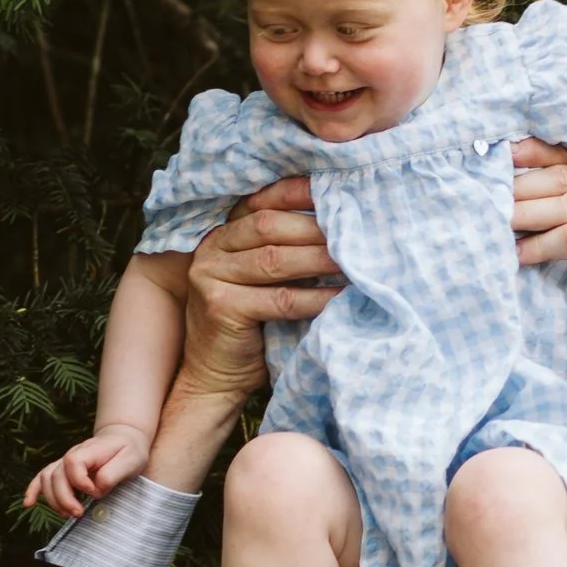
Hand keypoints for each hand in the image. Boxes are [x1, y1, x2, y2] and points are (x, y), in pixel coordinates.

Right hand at [24, 423, 152, 520]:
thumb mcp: (131, 460)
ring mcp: (65, 462)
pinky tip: (28, 504)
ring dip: (53, 500)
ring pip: (47, 479)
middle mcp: (73, 455)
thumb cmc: (129, 450)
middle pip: (56, 475)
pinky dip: (33, 490)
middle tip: (78, 514)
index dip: (80, 481)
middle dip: (64, 498)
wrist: (124, 439)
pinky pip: (42, 477)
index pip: (73, 464)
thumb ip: (112, 474)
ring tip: (67, 514)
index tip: (94, 492)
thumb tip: (95, 488)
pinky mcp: (63, 470)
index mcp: (89, 450)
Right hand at [173, 182, 344, 400]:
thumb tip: (342, 227)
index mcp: (223, 235)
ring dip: (319, 259)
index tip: (335, 189)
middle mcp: (212, 250)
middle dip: (315, 227)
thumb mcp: (264, 281)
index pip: (261, 202)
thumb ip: (285, 251)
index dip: (297, 192)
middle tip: (355, 231)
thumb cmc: (252, 327)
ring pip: (275, 259)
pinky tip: (338, 296)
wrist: (216, 378)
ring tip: (354, 261)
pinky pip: (279, 298)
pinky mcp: (220, 307)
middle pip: (269, 225)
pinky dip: (314, 297)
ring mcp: (210, 276)